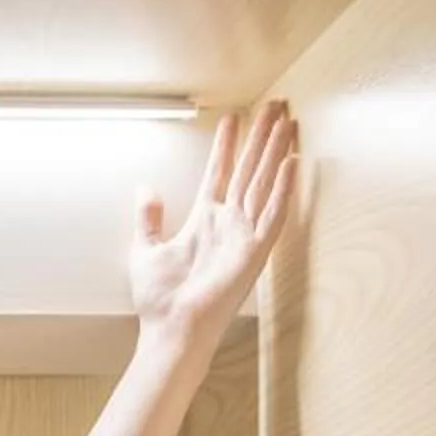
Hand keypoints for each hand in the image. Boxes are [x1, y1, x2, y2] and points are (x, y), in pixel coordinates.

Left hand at [128, 100, 300, 343]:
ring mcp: (244, 235)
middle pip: (249, 170)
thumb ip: (148, 218)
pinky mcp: (255, 251)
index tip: (232, 118)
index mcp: (204, 221)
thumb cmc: (160, 299)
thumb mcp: (145, 249)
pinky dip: (282, 190)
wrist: (171, 328)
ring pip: (263, 183)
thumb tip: (144, 188)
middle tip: (274, 107)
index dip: (226, 145)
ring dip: (275, 153)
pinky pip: (273, 215)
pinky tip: (291, 164)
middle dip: (261, 138)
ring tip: (286, 122)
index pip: (220, 172)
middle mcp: (228, 223)